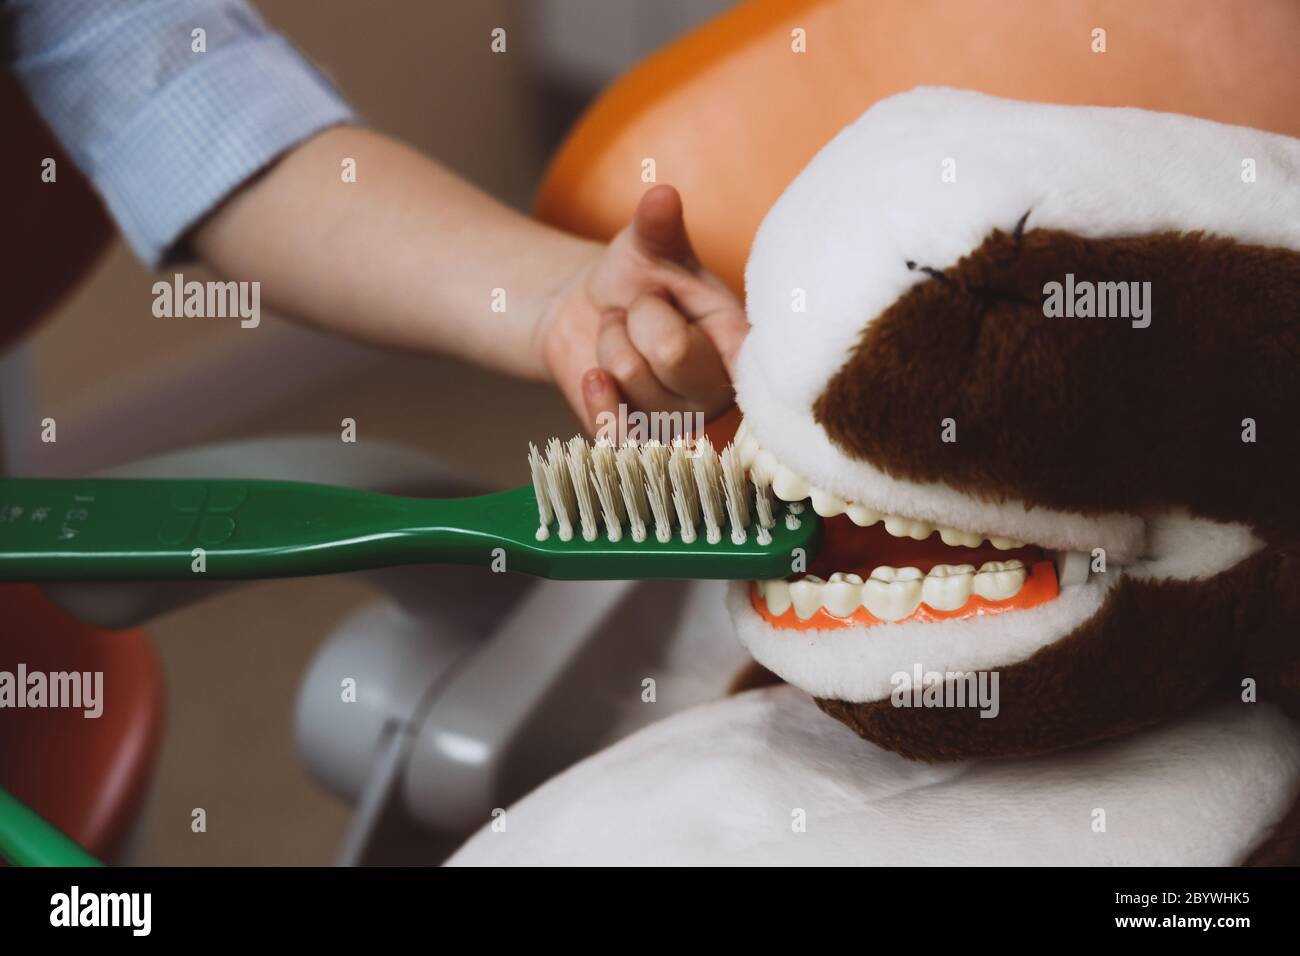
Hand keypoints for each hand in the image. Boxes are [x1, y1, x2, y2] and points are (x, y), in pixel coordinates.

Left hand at [535, 185, 748, 433]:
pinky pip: (618, 431)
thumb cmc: (633, 280)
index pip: (744, 353)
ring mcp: (679, 422)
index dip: (711, 330)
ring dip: (613, 347)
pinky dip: (598, 395)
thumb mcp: (645, 247)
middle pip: (672, 354)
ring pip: (633, 380)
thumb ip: (657, 226)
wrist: (587, 315)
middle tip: (639, 312)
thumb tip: (663, 194)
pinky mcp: (640, 445)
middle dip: (638, 319)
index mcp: (738, 343)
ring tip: (623, 336)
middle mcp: (717, 389)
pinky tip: (594, 375)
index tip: (679, 308)